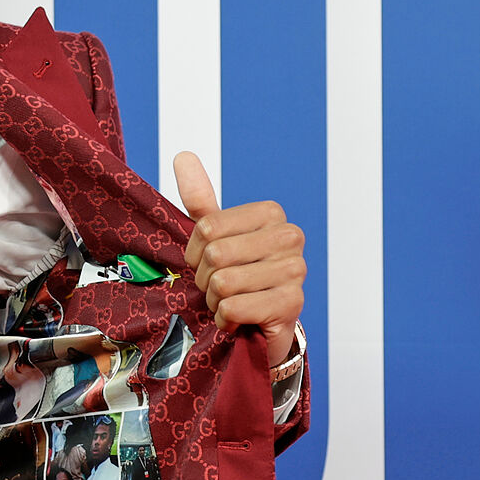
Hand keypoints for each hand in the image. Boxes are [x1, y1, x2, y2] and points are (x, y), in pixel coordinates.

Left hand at [172, 151, 304, 366]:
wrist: (260, 324)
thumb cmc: (236, 274)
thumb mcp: (214, 236)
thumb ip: (200, 199)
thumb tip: (183, 156)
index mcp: (270, 213)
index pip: (206, 227)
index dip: (194, 253)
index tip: (206, 264)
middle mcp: (289, 236)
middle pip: (215, 254)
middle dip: (204, 279)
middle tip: (218, 287)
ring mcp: (296, 270)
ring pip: (223, 283)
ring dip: (215, 301)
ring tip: (229, 301)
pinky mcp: (292, 304)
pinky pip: (234, 308)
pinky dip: (225, 319)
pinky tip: (239, 319)